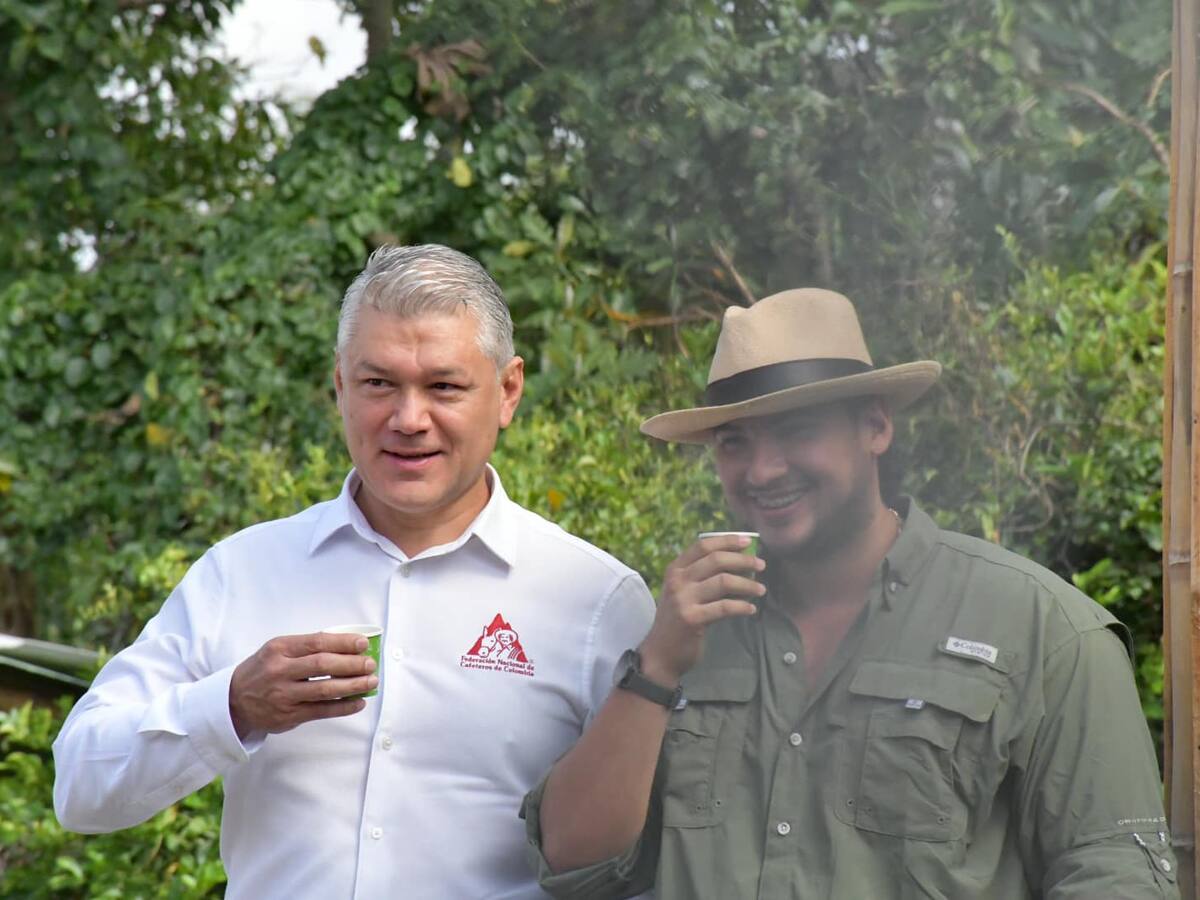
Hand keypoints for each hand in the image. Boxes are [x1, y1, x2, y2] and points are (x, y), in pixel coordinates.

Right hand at [229, 632, 378, 738]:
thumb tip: (347, 645)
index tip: (363, 643)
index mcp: (279, 649)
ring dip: (353, 685)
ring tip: (371, 682)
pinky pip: (322, 711)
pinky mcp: (288, 716)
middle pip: (323, 665)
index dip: (343, 643)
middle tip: (370, 664)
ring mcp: (284, 695)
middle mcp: (280, 671)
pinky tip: (358, 702)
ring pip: (325, 690)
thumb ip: (306, 647)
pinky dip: (343, 707)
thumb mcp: (277, 650)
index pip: (317, 642)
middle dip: (352, 664)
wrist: (233, 701)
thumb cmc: (263, 670)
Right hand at [639, 534, 764, 685]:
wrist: (661, 653)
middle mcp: (677, 580)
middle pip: (716, 560)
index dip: (727, 541)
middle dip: (743, 560)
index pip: (703, 546)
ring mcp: (683, 599)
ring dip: (747, 584)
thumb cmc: (677, 619)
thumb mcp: (682, 592)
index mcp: (675, 569)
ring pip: (724, 581)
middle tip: (761, 565)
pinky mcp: (692, 618)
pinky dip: (742, 606)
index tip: (748, 542)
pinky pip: (724, 607)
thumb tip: (740, 561)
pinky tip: (751, 609)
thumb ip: (702, 576)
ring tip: (761, 590)